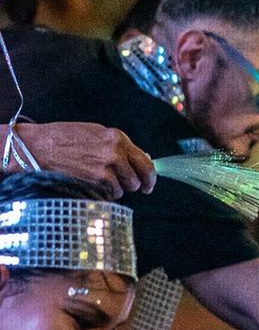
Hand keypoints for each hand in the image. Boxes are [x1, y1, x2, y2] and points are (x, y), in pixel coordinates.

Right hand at [13, 122, 155, 196]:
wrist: (38, 147)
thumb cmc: (63, 138)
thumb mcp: (95, 133)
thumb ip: (118, 146)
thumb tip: (138, 159)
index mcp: (118, 138)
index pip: (145, 162)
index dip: (149, 177)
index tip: (148, 185)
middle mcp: (116, 153)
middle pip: (136, 181)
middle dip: (129, 185)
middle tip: (118, 184)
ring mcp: (106, 170)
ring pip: (121, 190)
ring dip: (112, 189)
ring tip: (94, 178)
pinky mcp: (95, 183)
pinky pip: (107, 196)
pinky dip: (100, 194)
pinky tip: (87, 183)